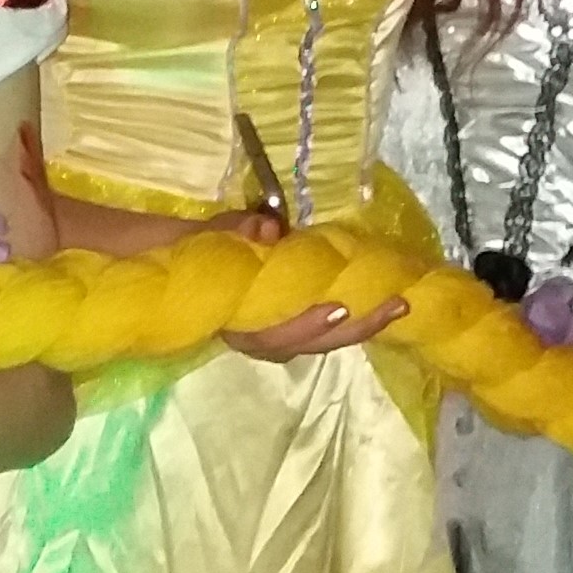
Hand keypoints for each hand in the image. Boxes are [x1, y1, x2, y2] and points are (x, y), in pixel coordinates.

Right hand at [202, 206, 407, 360]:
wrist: (174, 268)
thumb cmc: (194, 252)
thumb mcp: (207, 237)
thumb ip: (232, 233)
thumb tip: (267, 229)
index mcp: (235, 323)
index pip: (274, 333)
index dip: (306, 323)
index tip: (338, 307)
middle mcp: (259, 338)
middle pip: (312, 343)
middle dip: (357, 327)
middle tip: (397, 305)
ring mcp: (277, 336)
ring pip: (323, 341)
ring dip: (362, 325)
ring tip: (398, 306)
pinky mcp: (292, 326)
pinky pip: (326, 329)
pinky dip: (352, 318)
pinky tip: (379, 303)